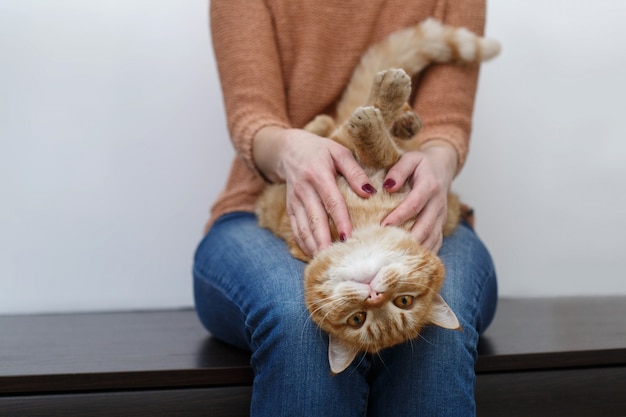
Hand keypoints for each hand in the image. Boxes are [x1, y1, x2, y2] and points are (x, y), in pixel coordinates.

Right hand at [253, 126, 374, 256]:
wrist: (289, 149)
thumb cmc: (321, 150)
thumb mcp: (339, 152)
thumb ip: (355, 172)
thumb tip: (370, 193)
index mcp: (318, 175)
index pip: (331, 202)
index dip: (340, 221)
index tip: (348, 237)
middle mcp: (304, 190)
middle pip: (315, 220)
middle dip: (324, 241)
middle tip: (336, 259)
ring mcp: (294, 201)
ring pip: (303, 228)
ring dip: (314, 246)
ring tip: (326, 263)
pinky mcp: (290, 208)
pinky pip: (296, 229)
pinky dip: (303, 244)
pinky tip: (314, 255)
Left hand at [381, 141, 457, 252]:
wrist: (442, 168)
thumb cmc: (420, 164)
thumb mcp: (410, 159)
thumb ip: (398, 170)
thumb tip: (388, 186)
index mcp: (430, 186)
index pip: (414, 204)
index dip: (399, 216)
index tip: (383, 226)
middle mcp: (438, 204)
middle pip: (425, 227)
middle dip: (407, 239)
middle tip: (387, 247)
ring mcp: (441, 217)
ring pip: (431, 238)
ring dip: (415, 250)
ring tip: (395, 258)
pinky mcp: (441, 226)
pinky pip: (436, 243)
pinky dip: (424, 253)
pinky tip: (409, 261)